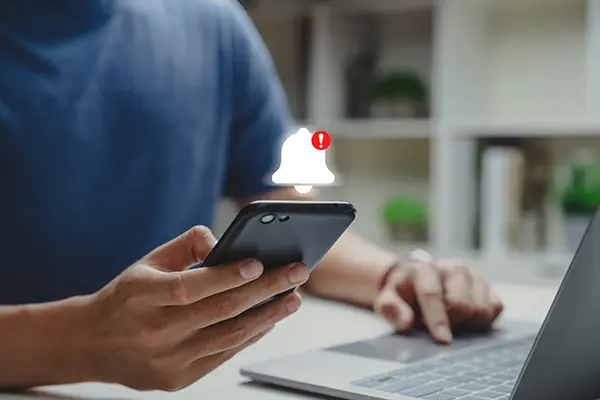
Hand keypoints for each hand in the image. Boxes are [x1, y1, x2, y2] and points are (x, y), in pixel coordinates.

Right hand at [83, 226, 309, 390]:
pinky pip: (224, 354)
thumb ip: (185, 245)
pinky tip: (270, 318)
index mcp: (140, 295)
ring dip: (268, 315)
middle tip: (297, 273)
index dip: (226, 276)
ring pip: (229, 336)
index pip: (190, 287)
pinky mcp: (177, 379)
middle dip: (266, 290)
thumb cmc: (128, 297)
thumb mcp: (147, 263)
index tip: (259, 263)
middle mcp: (153, 331)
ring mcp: (166, 360)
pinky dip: (251, 335)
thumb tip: (222, 240)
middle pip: (220, 310)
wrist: (93, 343)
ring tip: (293, 298)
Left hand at [373, 260, 503, 344]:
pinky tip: (466, 318)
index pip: (432, 294)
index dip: (438, 319)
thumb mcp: (388, 300)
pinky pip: (495, 309)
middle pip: (461, 304)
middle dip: (450, 322)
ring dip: (466, 322)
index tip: (443, 340)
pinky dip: (482, 319)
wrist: (419, 280)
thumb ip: (392, 310)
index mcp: (425, 269)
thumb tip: (406, 322)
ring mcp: (473, 276)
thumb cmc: (404, 294)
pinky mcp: (488, 286)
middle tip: (437, 324)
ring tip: (450, 319)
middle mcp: (453, 268)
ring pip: (481, 308)